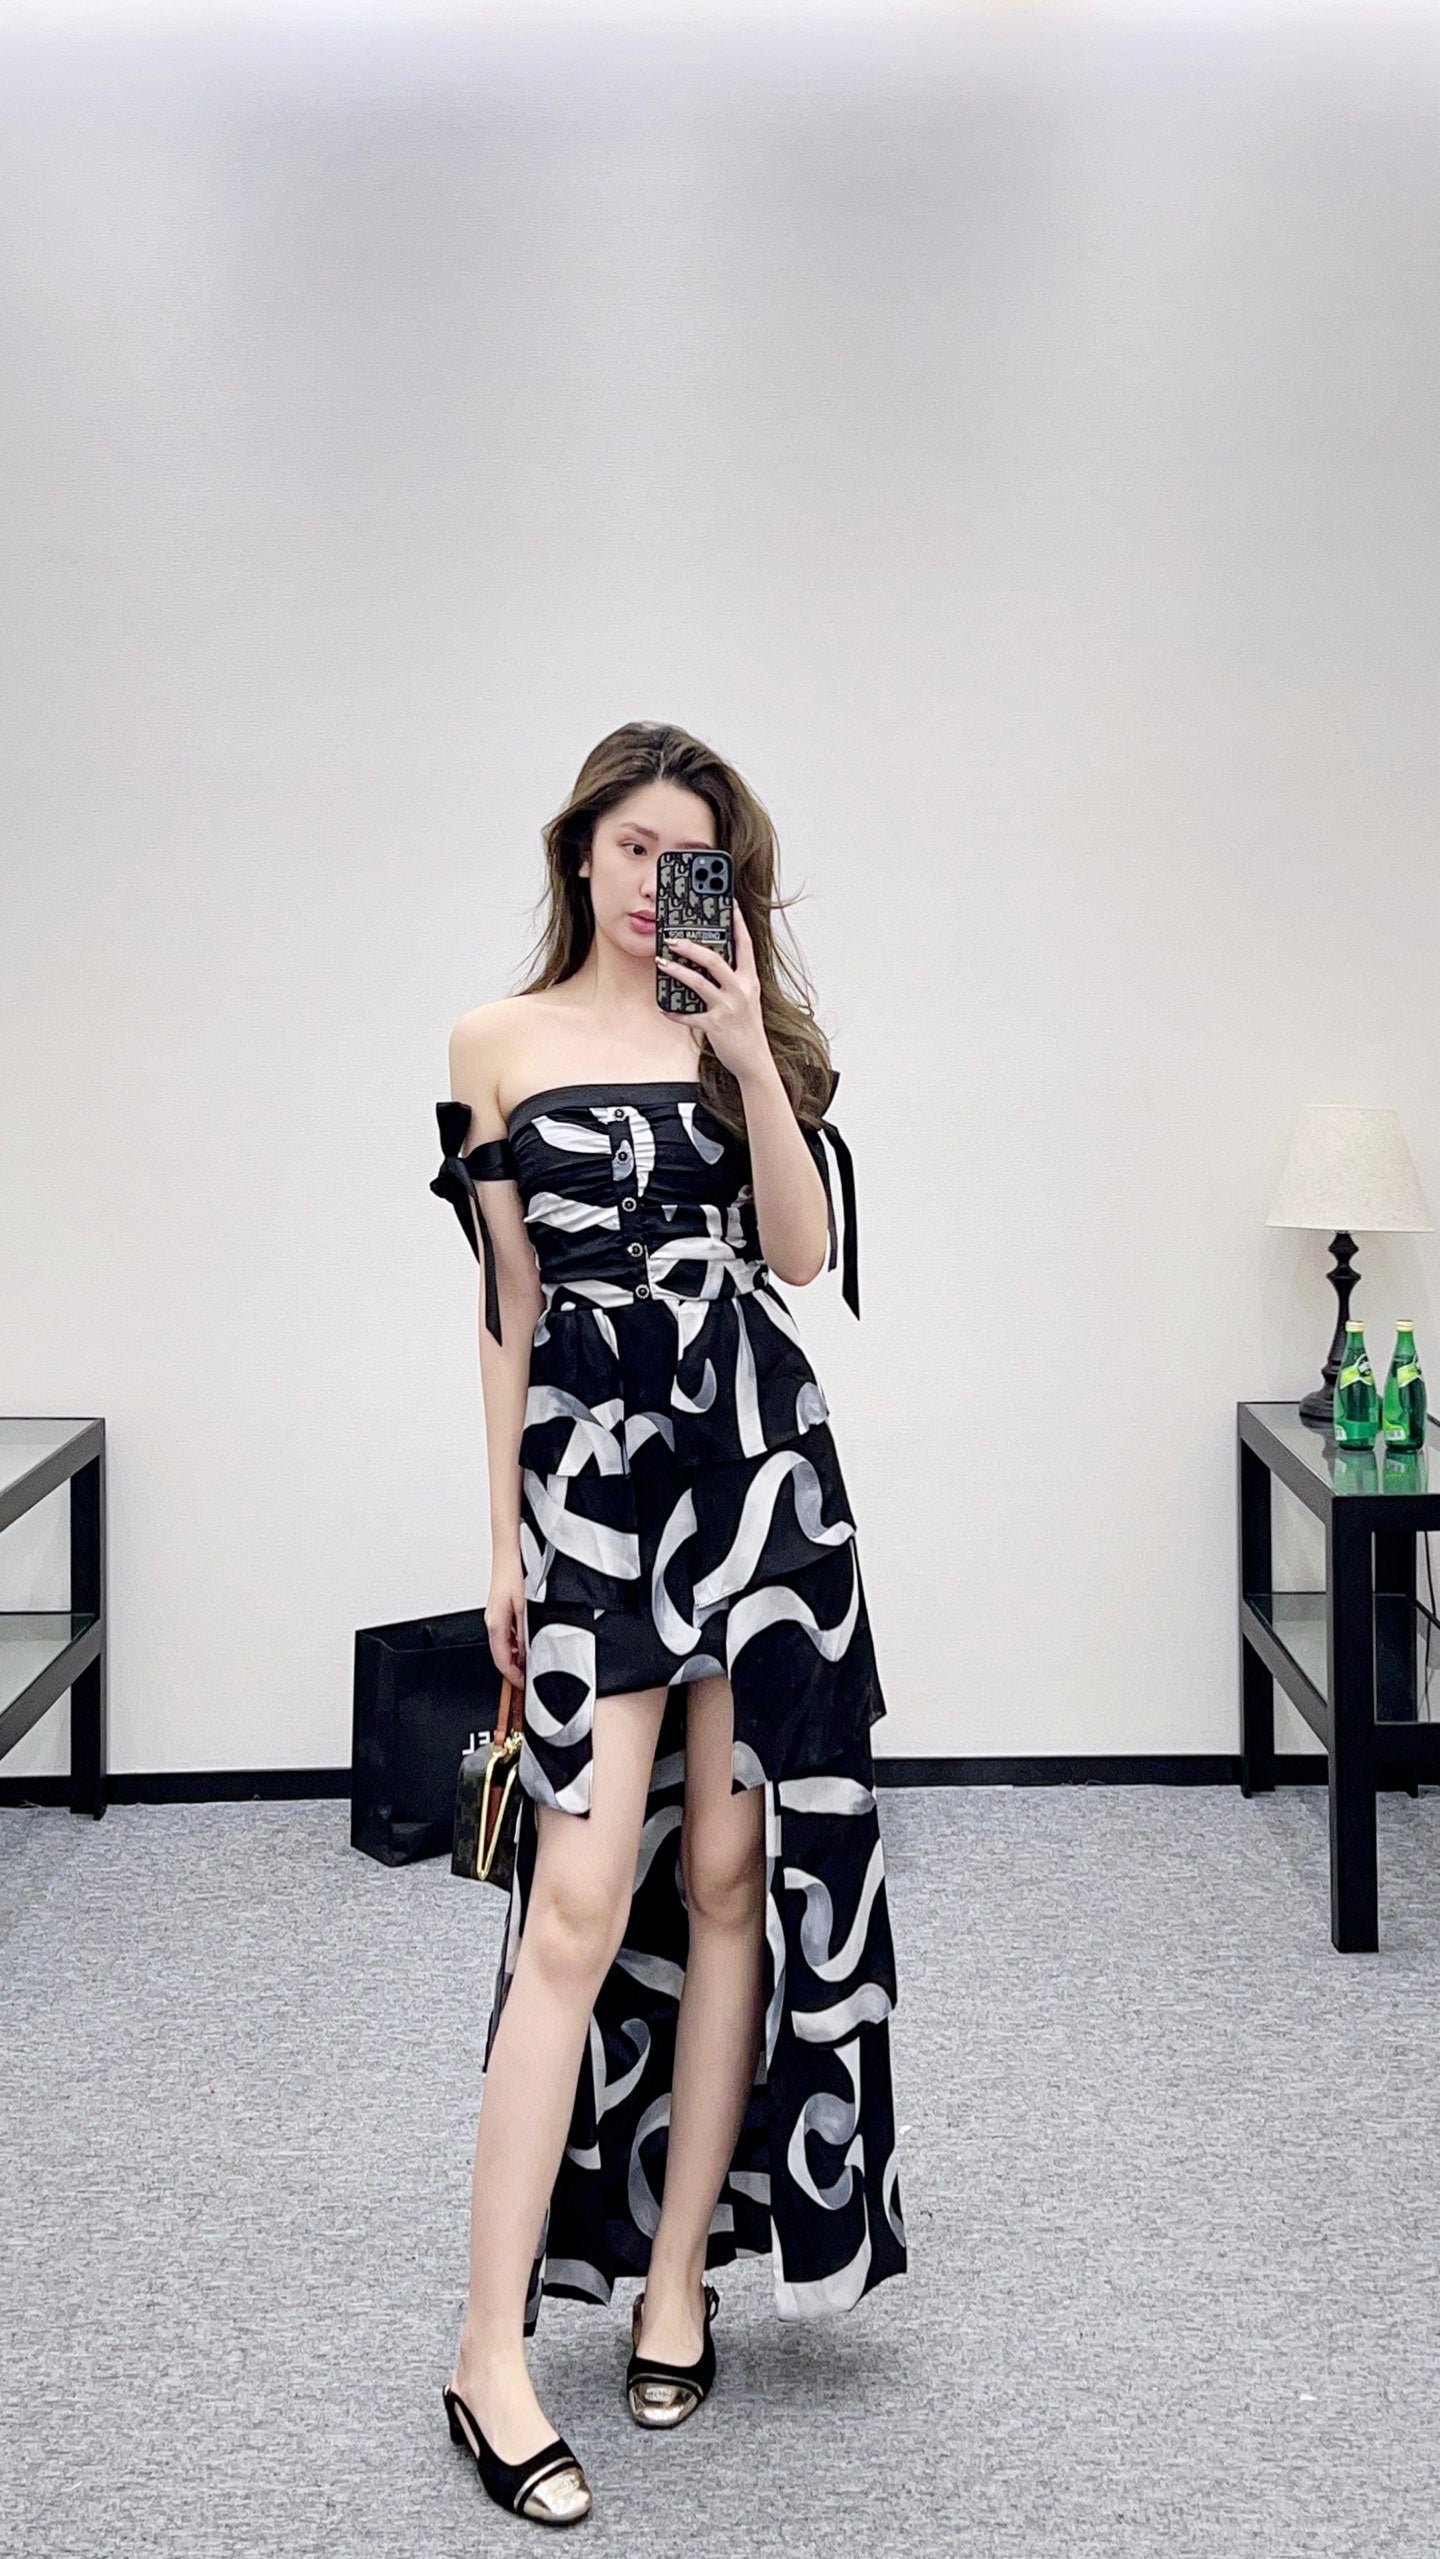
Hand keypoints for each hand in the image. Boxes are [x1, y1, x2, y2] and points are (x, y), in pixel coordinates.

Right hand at [486, 1554, 526, 1687]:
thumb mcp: (525, 1607)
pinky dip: (516, 1644)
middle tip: (529, 1679)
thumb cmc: (515, 1574)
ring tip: (532, 1664)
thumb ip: (525, 1632)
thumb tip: (527, 1652)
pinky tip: (528, 1644)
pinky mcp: (501, 1609)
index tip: (523, 1685)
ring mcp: (496, 1616)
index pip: (501, 1660)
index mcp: (496, 1624)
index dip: (513, 1677)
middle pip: (500, 1655)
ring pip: (503, 1645)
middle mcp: (493, 1621)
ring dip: (516, 1657)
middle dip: (514, 1670)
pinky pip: (506, 1634)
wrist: (509, 1552)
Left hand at [656, 902, 769, 1085]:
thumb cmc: (748, 1028)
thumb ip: (734, 980)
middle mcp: (741, 991)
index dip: (737, 923)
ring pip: (699, 983)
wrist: (755, 1060)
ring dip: (677, 971)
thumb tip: (709, 962)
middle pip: (715, 960)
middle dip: (692, 947)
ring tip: (662, 963)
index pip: (745, 945)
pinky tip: (663, 1007)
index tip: (728, 905)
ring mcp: (728, 1008)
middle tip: (673, 939)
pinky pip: (689, 1016)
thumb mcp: (747, 999)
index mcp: (750, 980)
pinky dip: (674, 1012)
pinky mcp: (715, 1026)